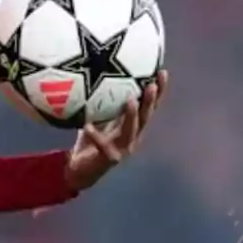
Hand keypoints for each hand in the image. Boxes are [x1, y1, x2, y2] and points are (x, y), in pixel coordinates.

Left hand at [65, 69, 167, 191]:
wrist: (80, 170)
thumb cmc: (89, 140)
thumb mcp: (98, 117)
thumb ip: (102, 102)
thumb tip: (96, 72)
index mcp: (133, 126)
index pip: (149, 106)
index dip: (159, 91)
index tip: (162, 72)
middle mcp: (133, 137)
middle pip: (145, 117)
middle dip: (150, 101)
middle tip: (152, 85)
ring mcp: (124, 149)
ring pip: (130, 130)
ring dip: (131, 115)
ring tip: (131, 100)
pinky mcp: (110, 158)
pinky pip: (103, 144)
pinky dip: (96, 134)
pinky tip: (89, 125)